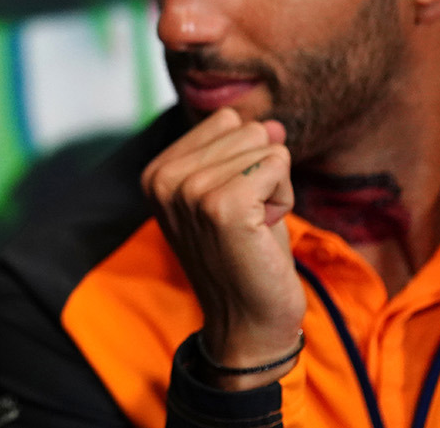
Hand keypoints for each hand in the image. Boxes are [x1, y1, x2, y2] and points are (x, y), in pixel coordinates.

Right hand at [141, 108, 305, 389]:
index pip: (225, 120)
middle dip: (261, 172)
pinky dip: (284, 198)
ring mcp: (189, 191)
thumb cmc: (244, 254)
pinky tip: (262, 230)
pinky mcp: (222, 205)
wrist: (248, 319)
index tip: (233, 205)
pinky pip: (278, 164)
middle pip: (246, 130)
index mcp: (156, 172)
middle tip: (245, 220)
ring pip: (265, 147)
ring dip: (273, 188)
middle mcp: (164, 178)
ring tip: (252, 227)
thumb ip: (242, 149)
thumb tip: (271, 124)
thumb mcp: (231, 189)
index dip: (244, 161)